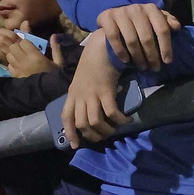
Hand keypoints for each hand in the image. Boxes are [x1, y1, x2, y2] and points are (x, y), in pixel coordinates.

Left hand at [4, 24, 60, 77]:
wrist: (48, 92)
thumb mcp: (59, 63)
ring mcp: (18, 69)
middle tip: (25, 51)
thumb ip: (56, 49)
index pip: (23, 41)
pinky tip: (20, 67)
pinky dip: (12, 65)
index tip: (31, 46)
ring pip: (9, 55)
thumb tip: (54, 35)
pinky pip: (9, 65)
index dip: (26, 42)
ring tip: (22, 59)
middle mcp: (24, 61)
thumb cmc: (55, 77)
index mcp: (36, 57)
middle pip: (13, 47)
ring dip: (14, 55)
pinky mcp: (15, 76)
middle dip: (18, 47)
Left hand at [61, 31, 129, 148]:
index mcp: (73, 94)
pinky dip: (120, 119)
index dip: (69, 133)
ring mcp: (91, 94)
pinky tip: (127, 119)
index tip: (75, 146)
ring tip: (117, 129)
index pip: (66, 117)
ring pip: (94, 121)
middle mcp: (79, 96)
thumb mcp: (84, 80)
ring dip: (106, 130)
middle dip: (93, 135)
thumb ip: (84, 94)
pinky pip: (111, 112)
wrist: (101, 48)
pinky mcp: (105, 91)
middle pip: (81, 124)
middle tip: (105, 137)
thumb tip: (91, 110)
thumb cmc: (94, 63)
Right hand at [95, 3, 179, 70]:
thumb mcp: (157, 20)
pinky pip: (114, 38)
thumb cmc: (143, 21)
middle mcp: (136, 8)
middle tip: (155, 68)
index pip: (162, 30)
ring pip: (131, 40)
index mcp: (152, 9)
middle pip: (147, 38)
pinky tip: (126, 61)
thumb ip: (168, 22)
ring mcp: (120, 12)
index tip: (167, 62)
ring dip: (138, 57)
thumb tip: (176, 27)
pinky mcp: (106, 17)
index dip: (166, 47)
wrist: (118, 16)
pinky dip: (121, 51)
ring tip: (142, 67)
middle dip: (152, 56)